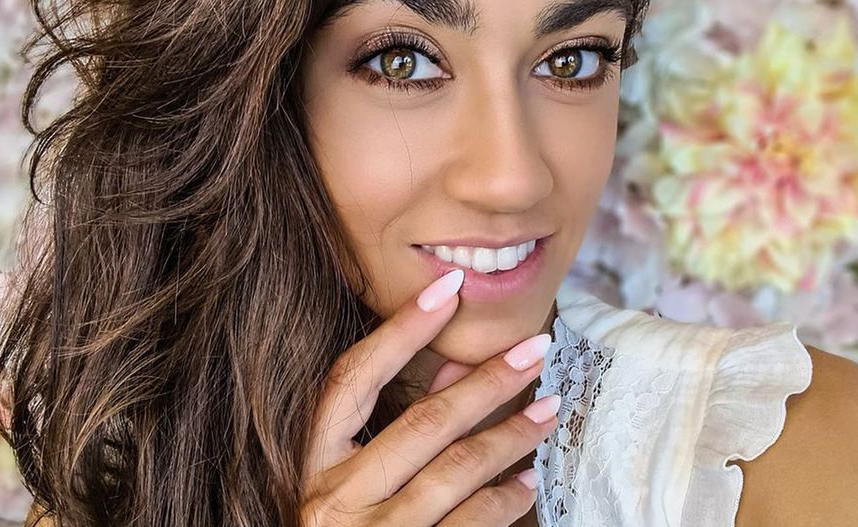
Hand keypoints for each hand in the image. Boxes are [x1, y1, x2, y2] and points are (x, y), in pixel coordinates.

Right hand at [301, 269, 559, 525]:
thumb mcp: (340, 475)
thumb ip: (389, 422)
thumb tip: (452, 368)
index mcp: (308, 463)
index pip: (353, 379)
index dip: (401, 330)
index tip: (448, 289)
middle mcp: (333, 499)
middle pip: (423, 423)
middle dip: (487, 381)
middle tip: (536, 347)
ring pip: (456, 472)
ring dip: (511, 436)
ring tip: (550, 409)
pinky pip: (468, 526)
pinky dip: (504, 500)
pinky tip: (529, 480)